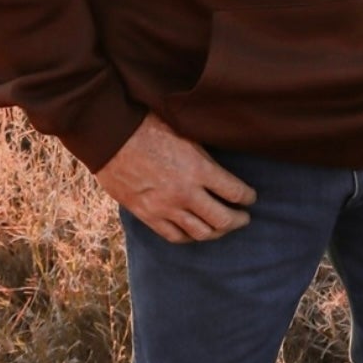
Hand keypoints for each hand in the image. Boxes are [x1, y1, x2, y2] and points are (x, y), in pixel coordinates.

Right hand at [95, 112, 256, 243]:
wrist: (111, 136)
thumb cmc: (148, 126)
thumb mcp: (186, 132)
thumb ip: (205, 154)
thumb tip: (223, 164)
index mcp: (199, 169)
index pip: (236, 191)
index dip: (248, 196)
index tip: (251, 197)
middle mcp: (185, 193)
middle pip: (222, 219)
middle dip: (239, 220)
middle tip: (244, 217)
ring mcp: (165, 207)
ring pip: (201, 232)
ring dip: (217, 232)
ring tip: (223, 227)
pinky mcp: (147, 215)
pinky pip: (175, 236)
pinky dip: (190, 237)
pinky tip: (195, 232)